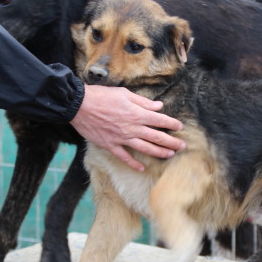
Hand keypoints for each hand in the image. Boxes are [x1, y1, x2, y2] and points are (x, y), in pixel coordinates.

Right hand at [70, 84, 185, 170]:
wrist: (79, 105)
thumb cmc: (101, 96)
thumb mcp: (124, 93)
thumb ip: (142, 101)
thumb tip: (158, 106)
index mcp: (136, 113)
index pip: (159, 120)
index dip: (172, 123)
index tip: (180, 127)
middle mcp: (132, 127)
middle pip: (156, 137)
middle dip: (172, 142)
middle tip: (183, 146)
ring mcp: (121, 138)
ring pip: (145, 148)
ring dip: (159, 152)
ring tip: (170, 155)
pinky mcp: (110, 145)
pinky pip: (124, 157)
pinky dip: (133, 164)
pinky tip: (142, 168)